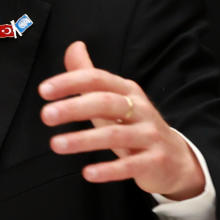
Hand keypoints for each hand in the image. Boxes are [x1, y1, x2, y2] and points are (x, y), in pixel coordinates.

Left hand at [38, 42, 204, 199]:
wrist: (176, 160)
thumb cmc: (135, 126)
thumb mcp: (113, 100)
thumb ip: (90, 75)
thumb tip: (74, 46)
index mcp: (128, 91)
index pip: (98, 79)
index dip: (71, 82)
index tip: (43, 90)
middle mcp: (141, 109)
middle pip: (106, 103)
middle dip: (75, 107)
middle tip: (46, 115)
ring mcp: (150, 135)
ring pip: (115, 135)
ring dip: (84, 140)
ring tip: (56, 144)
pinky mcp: (155, 161)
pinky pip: (130, 166)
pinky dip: (108, 170)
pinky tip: (87, 173)